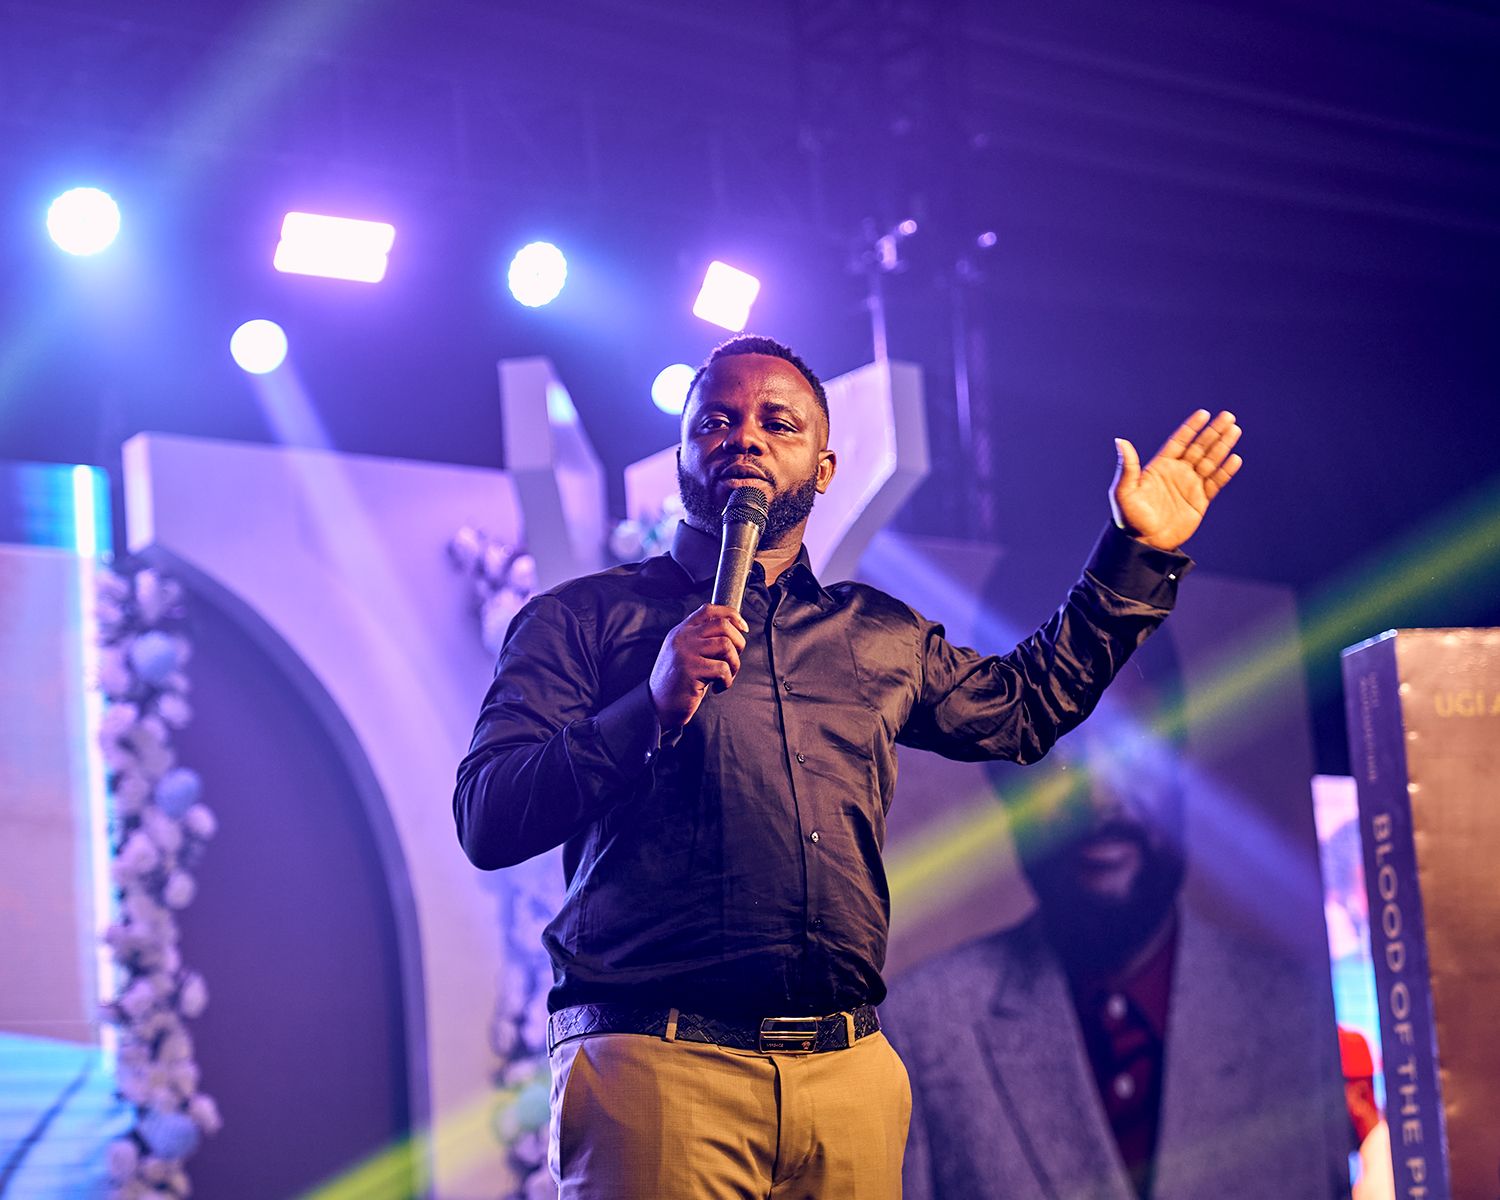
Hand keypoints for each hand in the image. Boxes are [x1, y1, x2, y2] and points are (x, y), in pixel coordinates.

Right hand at [649, 604, 748, 730]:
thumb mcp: (684, 653)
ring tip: (726, 677)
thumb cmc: (678, 682)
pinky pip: (723, 668)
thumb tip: (734, 631)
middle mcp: (683, 637)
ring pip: (726, 645)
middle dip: (739, 642)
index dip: (731, 615)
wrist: (658, 706)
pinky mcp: (691, 669)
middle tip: (734, 660)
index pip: (709, 609)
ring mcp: (686, 652)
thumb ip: (701, 639)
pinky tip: (717, 688)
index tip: (743, 628)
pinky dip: (727, 681)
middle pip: (723, 625)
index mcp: (682, 630)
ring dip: (734, 664)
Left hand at [1110, 410, 1242, 550]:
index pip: (1179, 442)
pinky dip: (1225, 471)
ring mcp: (1190, 486)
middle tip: (1228, 416)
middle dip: (1213, 432)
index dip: (1191, 428)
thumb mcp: (1124, 492)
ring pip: (1210, 461)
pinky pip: (1215, 483)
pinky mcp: (1200, 501)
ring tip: (1235, 430)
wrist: (1144, 544)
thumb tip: (1120, 441)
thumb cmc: (1130, 518)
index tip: (1204, 413)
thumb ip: (1127, 467)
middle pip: (1199, 447)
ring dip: (1222, 446)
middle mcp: (1177, 473)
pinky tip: (1235, 459)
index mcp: (1160, 467)